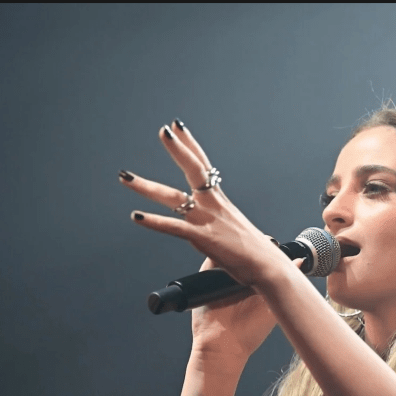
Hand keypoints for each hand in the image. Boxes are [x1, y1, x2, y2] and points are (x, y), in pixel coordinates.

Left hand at [122, 120, 300, 359]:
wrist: (270, 268)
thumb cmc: (257, 257)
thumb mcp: (237, 240)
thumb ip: (222, 240)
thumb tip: (219, 252)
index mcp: (221, 204)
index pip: (205, 168)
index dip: (190, 146)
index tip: (178, 128)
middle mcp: (214, 206)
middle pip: (194, 169)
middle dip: (177, 149)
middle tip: (163, 130)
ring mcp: (208, 220)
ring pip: (173, 198)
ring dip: (146, 186)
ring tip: (125, 176)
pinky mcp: (204, 238)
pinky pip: (173, 227)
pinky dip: (154, 222)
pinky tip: (136, 216)